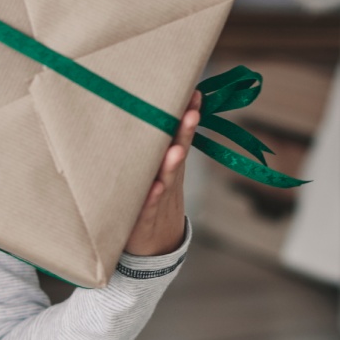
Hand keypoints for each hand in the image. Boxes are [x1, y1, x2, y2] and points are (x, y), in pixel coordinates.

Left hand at [124, 90, 200, 255]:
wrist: (155, 246)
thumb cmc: (149, 199)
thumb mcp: (155, 172)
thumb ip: (155, 147)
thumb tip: (145, 112)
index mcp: (168, 163)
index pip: (179, 135)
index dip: (187, 116)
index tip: (195, 93)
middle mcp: (168, 177)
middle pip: (179, 151)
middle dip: (185, 133)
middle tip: (192, 112)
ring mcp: (159, 198)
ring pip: (167, 178)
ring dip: (172, 163)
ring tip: (176, 149)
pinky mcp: (145, 218)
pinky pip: (150, 206)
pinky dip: (154, 197)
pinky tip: (156, 188)